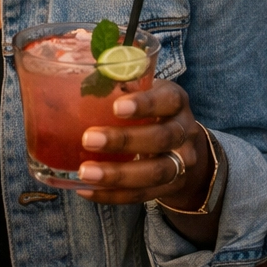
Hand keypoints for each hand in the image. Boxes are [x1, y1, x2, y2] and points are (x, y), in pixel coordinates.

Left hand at [75, 79, 213, 208]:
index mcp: (176, 101)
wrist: (185, 146)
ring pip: (154, 172)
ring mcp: (182, 163)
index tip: (116, 107)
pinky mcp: (169, 188)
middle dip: (124, 140)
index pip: (167, 99)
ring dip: (117, 174)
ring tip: (84, 172)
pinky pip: (142, 195)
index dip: (145, 104)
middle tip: (88, 139)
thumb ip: (120, 83)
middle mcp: (184, 131)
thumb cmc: (153, 109)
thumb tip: (80, 71)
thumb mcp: (145, 90)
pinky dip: (112, 195)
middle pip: (161, 138)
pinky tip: (86, 190)